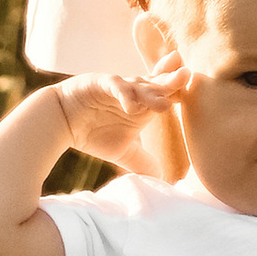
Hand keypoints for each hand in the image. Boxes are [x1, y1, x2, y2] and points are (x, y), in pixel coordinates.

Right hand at [55, 63, 191, 174]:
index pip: (164, 93)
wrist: (60, 121)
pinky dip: (123, 94)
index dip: (178, 89)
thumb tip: (162, 180)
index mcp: (142, 104)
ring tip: (165, 102)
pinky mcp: (99, 83)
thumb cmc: (93, 131)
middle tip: (188, 75)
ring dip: (151, 91)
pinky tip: (131, 106)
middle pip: (156, 84)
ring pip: (138, 84)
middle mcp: (133, 92)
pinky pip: (114, 85)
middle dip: (171, 80)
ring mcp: (116, 85)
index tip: (195, 88)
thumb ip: (141, 161)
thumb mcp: (122, 151)